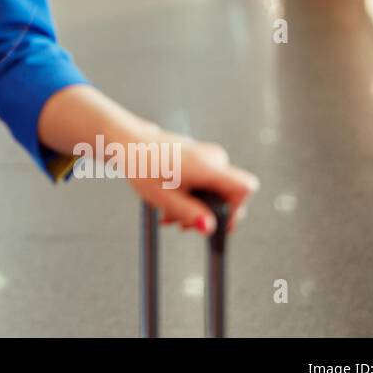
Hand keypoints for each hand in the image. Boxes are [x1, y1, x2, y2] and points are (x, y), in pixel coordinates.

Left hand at [126, 129, 258, 235]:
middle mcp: (213, 158)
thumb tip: (209, 229)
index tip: (217, 222)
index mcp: (210, 166)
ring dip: (195, 207)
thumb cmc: (143, 165)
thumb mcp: (165, 198)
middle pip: (229, 195)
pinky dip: (191, 195)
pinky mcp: (198, 158)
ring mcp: (207, 156)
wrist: (127, 142)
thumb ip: (190, 214)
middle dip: (208, 214)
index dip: (237, 210)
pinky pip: (205, 182)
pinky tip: (170, 203)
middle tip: (183, 224)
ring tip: (169, 214)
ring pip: (214, 191)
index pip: (244, 188)